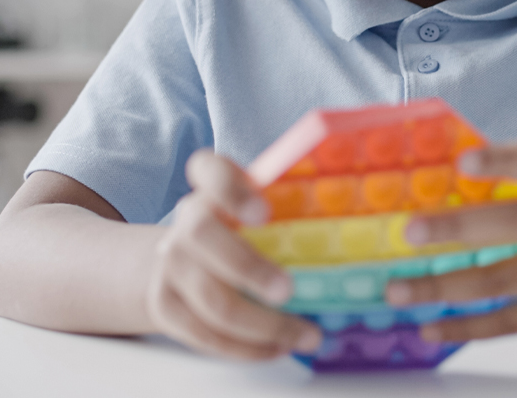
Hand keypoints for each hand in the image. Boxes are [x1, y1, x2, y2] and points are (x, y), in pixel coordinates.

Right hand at [145, 149, 321, 358]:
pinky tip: (277, 347)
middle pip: (201, 234)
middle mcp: (186, 222)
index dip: (232, 189)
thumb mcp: (259, 207)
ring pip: (211, 299)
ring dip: (263, 325)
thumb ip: (291, 198)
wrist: (177, 260)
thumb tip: (351, 198)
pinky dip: (246, 347)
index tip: (264, 212)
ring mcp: (170, 265)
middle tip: (288, 289)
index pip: (209, 170)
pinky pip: (205, 335)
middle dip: (247, 266)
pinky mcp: (165, 306)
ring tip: (306, 334)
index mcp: (212, 189)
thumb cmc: (238, 232)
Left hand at [384, 144, 516, 341]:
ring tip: (396, 290)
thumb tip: (443, 164)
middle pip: (514, 225)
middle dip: (458, 228)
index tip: (463, 160)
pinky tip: (428, 327)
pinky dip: (467, 328)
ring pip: (500, 282)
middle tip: (409, 230)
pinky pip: (510, 322)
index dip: (503, 159)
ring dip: (442, 287)